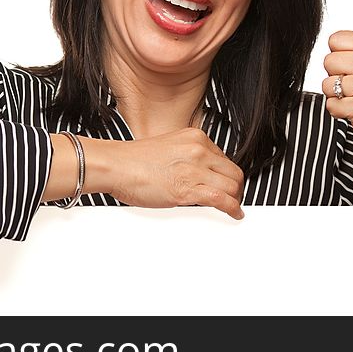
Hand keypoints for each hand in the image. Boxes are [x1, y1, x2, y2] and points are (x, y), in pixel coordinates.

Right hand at [101, 128, 244, 219]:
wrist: (116, 165)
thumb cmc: (133, 160)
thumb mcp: (169, 147)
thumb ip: (186, 155)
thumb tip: (198, 171)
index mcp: (194, 137)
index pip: (223, 158)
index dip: (226, 174)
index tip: (225, 183)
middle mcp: (198, 150)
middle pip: (233, 172)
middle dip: (236, 187)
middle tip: (232, 197)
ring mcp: (195, 169)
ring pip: (232, 186)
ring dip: (235, 199)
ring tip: (232, 207)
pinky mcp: (189, 188)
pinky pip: (222, 200)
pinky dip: (233, 209)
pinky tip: (234, 214)